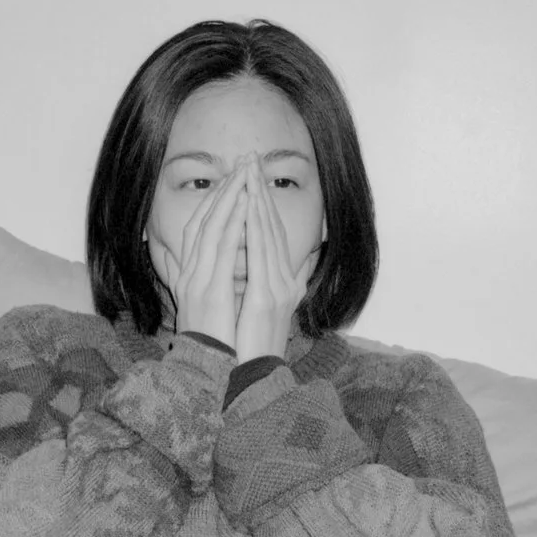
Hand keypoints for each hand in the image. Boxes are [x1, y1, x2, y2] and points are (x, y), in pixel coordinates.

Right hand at [171, 161, 251, 350]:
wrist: (206, 374)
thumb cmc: (215, 347)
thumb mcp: (211, 311)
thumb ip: (212, 285)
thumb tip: (220, 269)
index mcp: (191, 277)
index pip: (200, 229)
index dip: (215, 202)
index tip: (233, 180)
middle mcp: (189, 274)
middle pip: (204, 221)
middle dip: (223, 190)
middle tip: (242, 164)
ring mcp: (196, 280)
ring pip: (211, 227)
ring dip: (228, 198)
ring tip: (245, 174)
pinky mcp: (208, 290)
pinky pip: (219, 249)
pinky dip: (231, 223)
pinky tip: (244, 204)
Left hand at [233, 166, 316, 362]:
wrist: (253, 379)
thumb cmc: (252, 351)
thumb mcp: (262, 313)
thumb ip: (274, 285)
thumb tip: (287, 265)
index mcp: (283, 283)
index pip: (271, 234)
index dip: (262, 202)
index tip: (251, 175)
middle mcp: (286, 282)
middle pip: (272, 226)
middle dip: (260, 190)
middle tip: (250, 158)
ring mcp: (279, 289)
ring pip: (268, 233)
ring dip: (258, 200)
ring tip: (249, 172)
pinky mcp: (267, 297)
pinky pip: (261, 254)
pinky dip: (256, 227)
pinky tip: (249, 206)